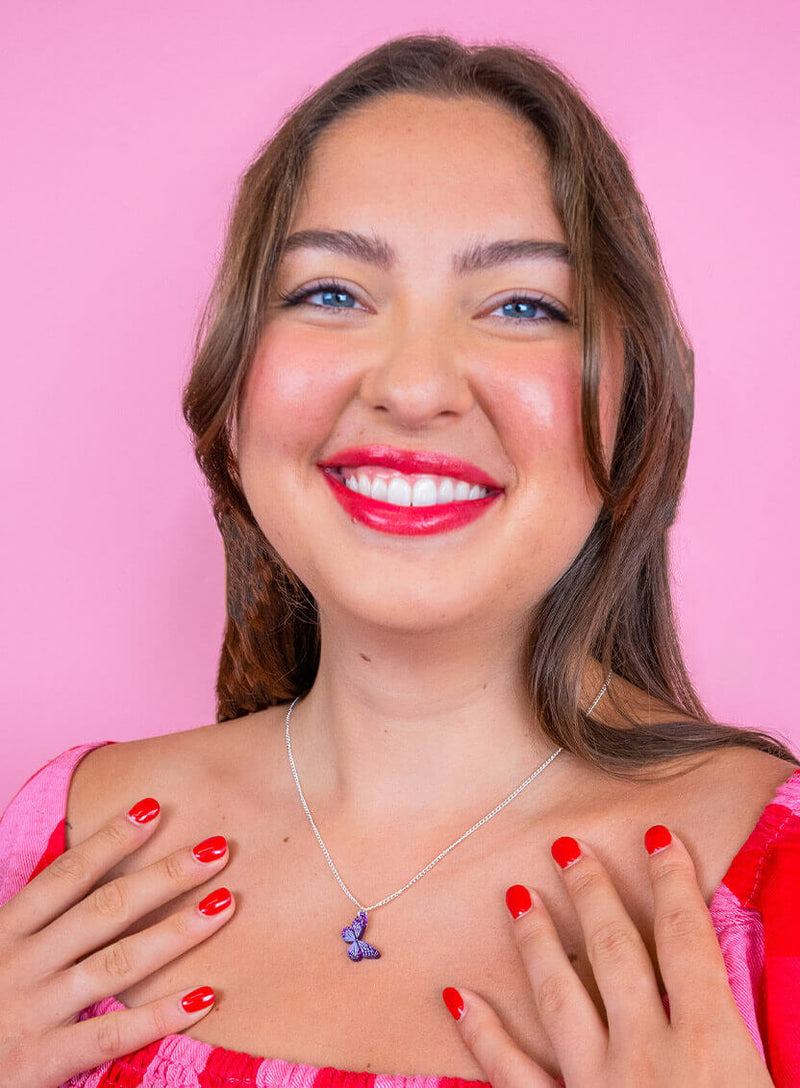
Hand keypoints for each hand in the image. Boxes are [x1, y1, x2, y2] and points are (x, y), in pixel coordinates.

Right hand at [0, 797, 234, 1086]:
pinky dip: (159, 1015)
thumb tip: (96, 876)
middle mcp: (21, 963)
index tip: (154, 808)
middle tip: (216, 848)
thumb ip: (40, 923)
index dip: (111, 839)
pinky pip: (111, 1034)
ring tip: (222, 904)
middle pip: (105, 908)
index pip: (68, 875)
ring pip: (117, 962)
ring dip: (175, 931)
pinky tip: (203, 997)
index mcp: (7, 931)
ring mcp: (33, 1011)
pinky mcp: (40, 1062)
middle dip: (165, 875)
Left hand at [442, 826, 773, 1086]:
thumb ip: (770, 1037)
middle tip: (567, 846)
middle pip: (615, 953)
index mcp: (714, 1048)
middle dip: (592, 894)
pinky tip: (457, 997)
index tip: (658, 838)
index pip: (689, 941)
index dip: (673, 884)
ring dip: (535, 942)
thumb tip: (751, 995)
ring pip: (559, 996)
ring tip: (517, 894)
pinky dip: (482, 1035)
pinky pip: (513, 1075)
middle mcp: (648, 1056)